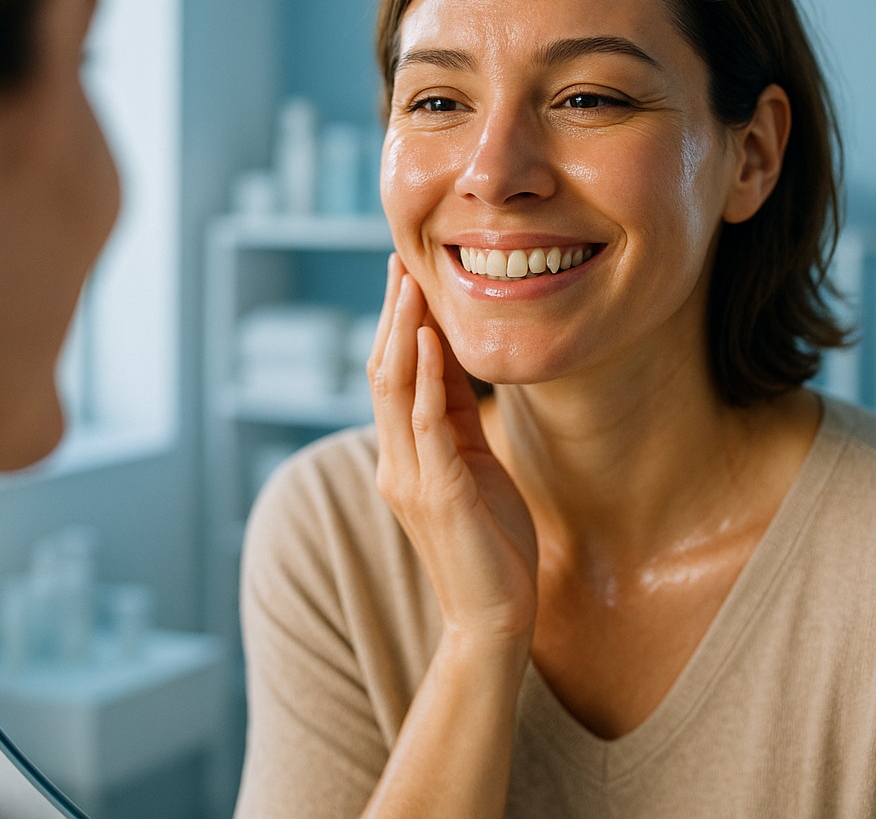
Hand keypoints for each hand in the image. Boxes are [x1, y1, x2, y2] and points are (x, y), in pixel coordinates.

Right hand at [367, 254, 538, 648]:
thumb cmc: (492, 542)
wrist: (494, 615)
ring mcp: (410, 477)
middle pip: (382, 371)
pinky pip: (424, 423)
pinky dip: (424, 377)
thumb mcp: (475, 464)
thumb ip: (456, 418)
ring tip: (412, 283)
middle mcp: (396, 461)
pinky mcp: (436, 491)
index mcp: (405, 455)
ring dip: (402, 331)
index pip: (394, 375)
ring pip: (393, 389)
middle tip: (401, 260)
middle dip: (393, 314)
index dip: (399, 323)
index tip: (407, 273)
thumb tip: (453, 364)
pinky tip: (428, 340)